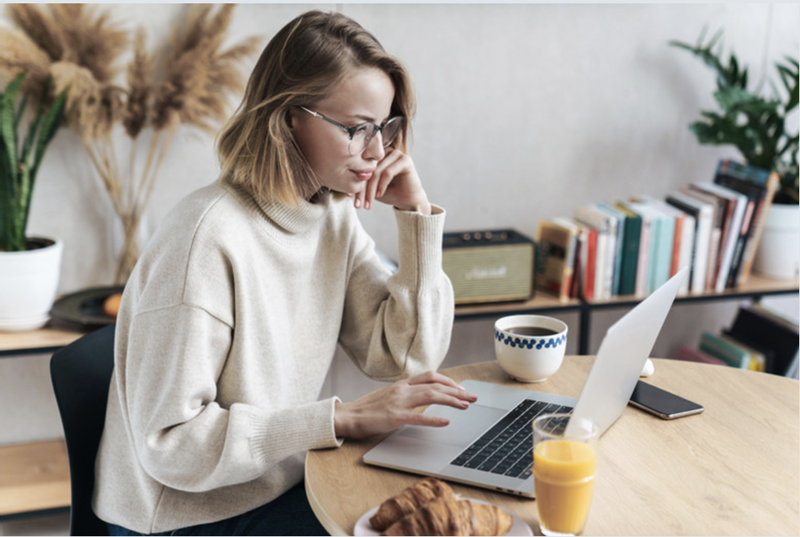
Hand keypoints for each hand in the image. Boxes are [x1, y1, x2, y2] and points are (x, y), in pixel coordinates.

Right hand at [333, 371, 477, 438]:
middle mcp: (402, 390)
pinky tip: (446, 421)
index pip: (430, 376)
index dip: (448, 381)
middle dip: (457, 391)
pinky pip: (418, 417)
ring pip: (431, 396)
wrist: (348, 416)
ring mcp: (399, 402)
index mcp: (402, 384)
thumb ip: (406, 394)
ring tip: (465, 406)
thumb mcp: (390, 395)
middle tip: (473, 397)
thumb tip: (425, 396)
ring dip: (451, 401)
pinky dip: (434, 419)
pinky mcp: (395, 417)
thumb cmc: (369, 409)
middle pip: (435, 386)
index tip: (461, 388)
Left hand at [355, 148, 431, 214]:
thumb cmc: (389, 193)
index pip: (362, 166)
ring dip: (370, 189)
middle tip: (358, 203)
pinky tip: (379, 195)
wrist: (408, 201)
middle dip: (362, 188)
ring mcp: (397, 154)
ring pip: (377, 171)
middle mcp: (387, 151)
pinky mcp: (406, 160)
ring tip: (368, 203)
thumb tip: (342, 181)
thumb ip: (360, 181)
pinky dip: (382, 185)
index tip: (349, 196)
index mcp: (377, 154)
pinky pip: (388, 172)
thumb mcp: (370, 187)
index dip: (355, 181)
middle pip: (368, 168)